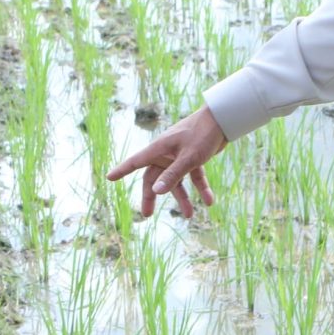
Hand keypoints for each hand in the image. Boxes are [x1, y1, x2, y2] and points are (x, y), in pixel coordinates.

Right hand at [105, 104, 227, 218]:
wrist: (224, 119)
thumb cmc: (203, 134)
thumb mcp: (188, 158)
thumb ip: (172, 175)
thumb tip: (155, 191)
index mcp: (159, 149)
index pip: (135, 162)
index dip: (122, 170)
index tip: (109, 178)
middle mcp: (166, 153)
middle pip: (153, 178)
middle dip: (151, 196)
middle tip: (147, 214)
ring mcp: (179, 156)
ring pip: (175, 180)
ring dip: (182, 197)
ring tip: (189, 215)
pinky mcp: (193, 158)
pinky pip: (194, 176)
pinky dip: (201, 188)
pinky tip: (209, 201)